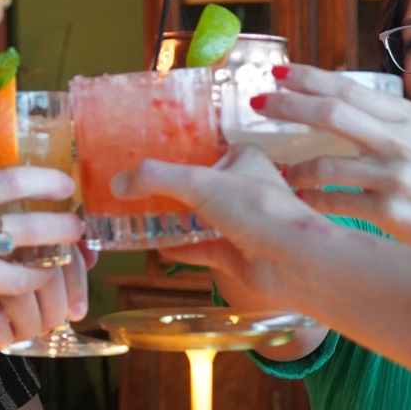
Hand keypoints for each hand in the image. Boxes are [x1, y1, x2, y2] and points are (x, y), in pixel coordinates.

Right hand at [0, 169, 84, 343]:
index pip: (11, 182)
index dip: (47, 183)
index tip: (67, 186)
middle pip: (30, 226)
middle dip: (63, 228)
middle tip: (77, 229)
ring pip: (25, 271)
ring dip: (46, 271)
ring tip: (54, 268)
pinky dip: (12, 299)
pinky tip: (20, 298)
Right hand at [111, 145, 324, 309]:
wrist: (293, 261)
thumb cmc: (257, 209)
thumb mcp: (200, 182)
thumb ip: (156, 179)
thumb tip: (116, 184)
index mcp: (244, 158)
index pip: (205, 148)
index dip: (177, 151)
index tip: (143, 154)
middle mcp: (243, 188)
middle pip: (197, 185)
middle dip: (168, 189)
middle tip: (132, 189)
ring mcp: (240, 223)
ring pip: (198, 218)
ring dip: (171, 219)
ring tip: (135, 216)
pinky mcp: (236, 253)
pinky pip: (200, 248)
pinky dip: (179, 247)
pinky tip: (154, 247)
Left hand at [255, 64, 410, 266]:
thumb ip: (386, 128)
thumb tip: (335, 112)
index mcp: (409, 118)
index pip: (348, 88)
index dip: (307, 78)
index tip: (276, 73)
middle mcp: (403, 140)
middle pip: (331, 113)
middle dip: (287, 107)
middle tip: (256, 106)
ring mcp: (397, 176)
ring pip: (325, 163)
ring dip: (292, 168)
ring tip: (275, 172)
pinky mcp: (393, 212)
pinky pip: (335, 203)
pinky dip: (310, 201)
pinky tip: (298, 202)